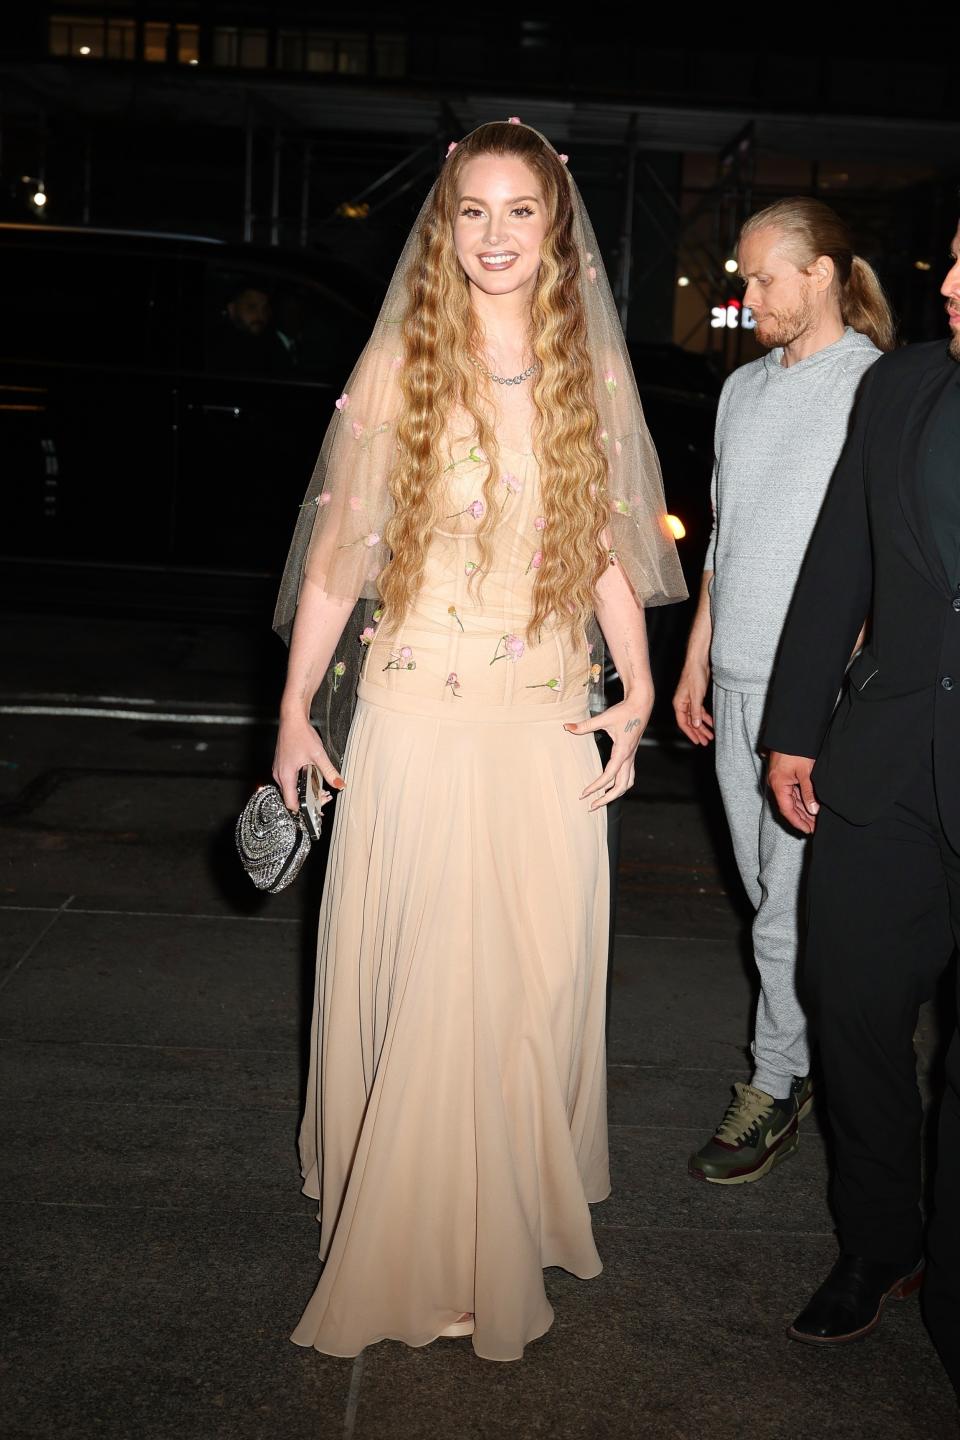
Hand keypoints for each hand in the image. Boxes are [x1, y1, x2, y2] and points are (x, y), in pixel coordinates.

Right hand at [272, 709, 343, 811]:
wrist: (292, 719)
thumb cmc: (300, 734)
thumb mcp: (318, 755)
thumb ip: (329, 772)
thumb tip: (339, 784)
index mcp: (285, 776)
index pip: (291, 803)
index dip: (304, 809)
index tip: (316, 809)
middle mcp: (279, 775)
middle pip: (291, 797)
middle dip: (309, 800)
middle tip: (324, 797)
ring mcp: (279, 770)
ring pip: (291, 789)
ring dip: (305, 791)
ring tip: (320, 788)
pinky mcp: (282, 765)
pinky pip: (290, 780)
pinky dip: (301, 783)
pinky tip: (312, 778)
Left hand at [564, 691, 653, 810]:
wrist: (642, 705)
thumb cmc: (624, 711)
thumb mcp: (604, 718)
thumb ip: (585, 725)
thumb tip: (566, 727)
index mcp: (623, 751)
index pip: (609, 775)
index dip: (596, 786)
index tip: (584, 793)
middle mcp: (629, 757)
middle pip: (621, 786)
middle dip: (607, 799)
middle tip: (591, 806)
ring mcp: (632, 757)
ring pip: (627, 783)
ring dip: (615, 794)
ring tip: (601, 800)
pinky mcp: (631, 755)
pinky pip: (628, 776)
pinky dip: (620, 785)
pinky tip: (610, 786)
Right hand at [673, 660, 713, 745]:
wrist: (698, 663)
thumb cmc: (694, 676)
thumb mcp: (696, 696)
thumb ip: (696, 711)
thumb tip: (696, 725)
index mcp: (679, 704)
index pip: (683, 723)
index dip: (690, 733)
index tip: (697, 741)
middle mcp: (683, 704)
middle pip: (690, 722)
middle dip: (698, 732)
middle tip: (705, 741)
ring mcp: (689, 701)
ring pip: (696, 717)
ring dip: (703, 726)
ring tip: (710, 735)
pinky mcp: (696, 697)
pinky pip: (700, 711)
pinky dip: (706, 717)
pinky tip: (712, 723)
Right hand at [767, 751, 818, 834]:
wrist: (790, 733)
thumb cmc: (796, 750)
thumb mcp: (805, 772)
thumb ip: (808, 792)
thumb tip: (813, 810)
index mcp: (778, 785)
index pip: (787, 810)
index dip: (797, 822)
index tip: (808, 830)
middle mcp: (777, 784)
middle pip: (789, 806)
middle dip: (802, 818)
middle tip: (815, 827)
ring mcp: (780, 780)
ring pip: (791, 800)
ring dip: (802, 809)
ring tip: (815, 819)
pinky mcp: (785, 775)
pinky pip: (792, 792)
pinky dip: (801, 800)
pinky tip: (810, 805)